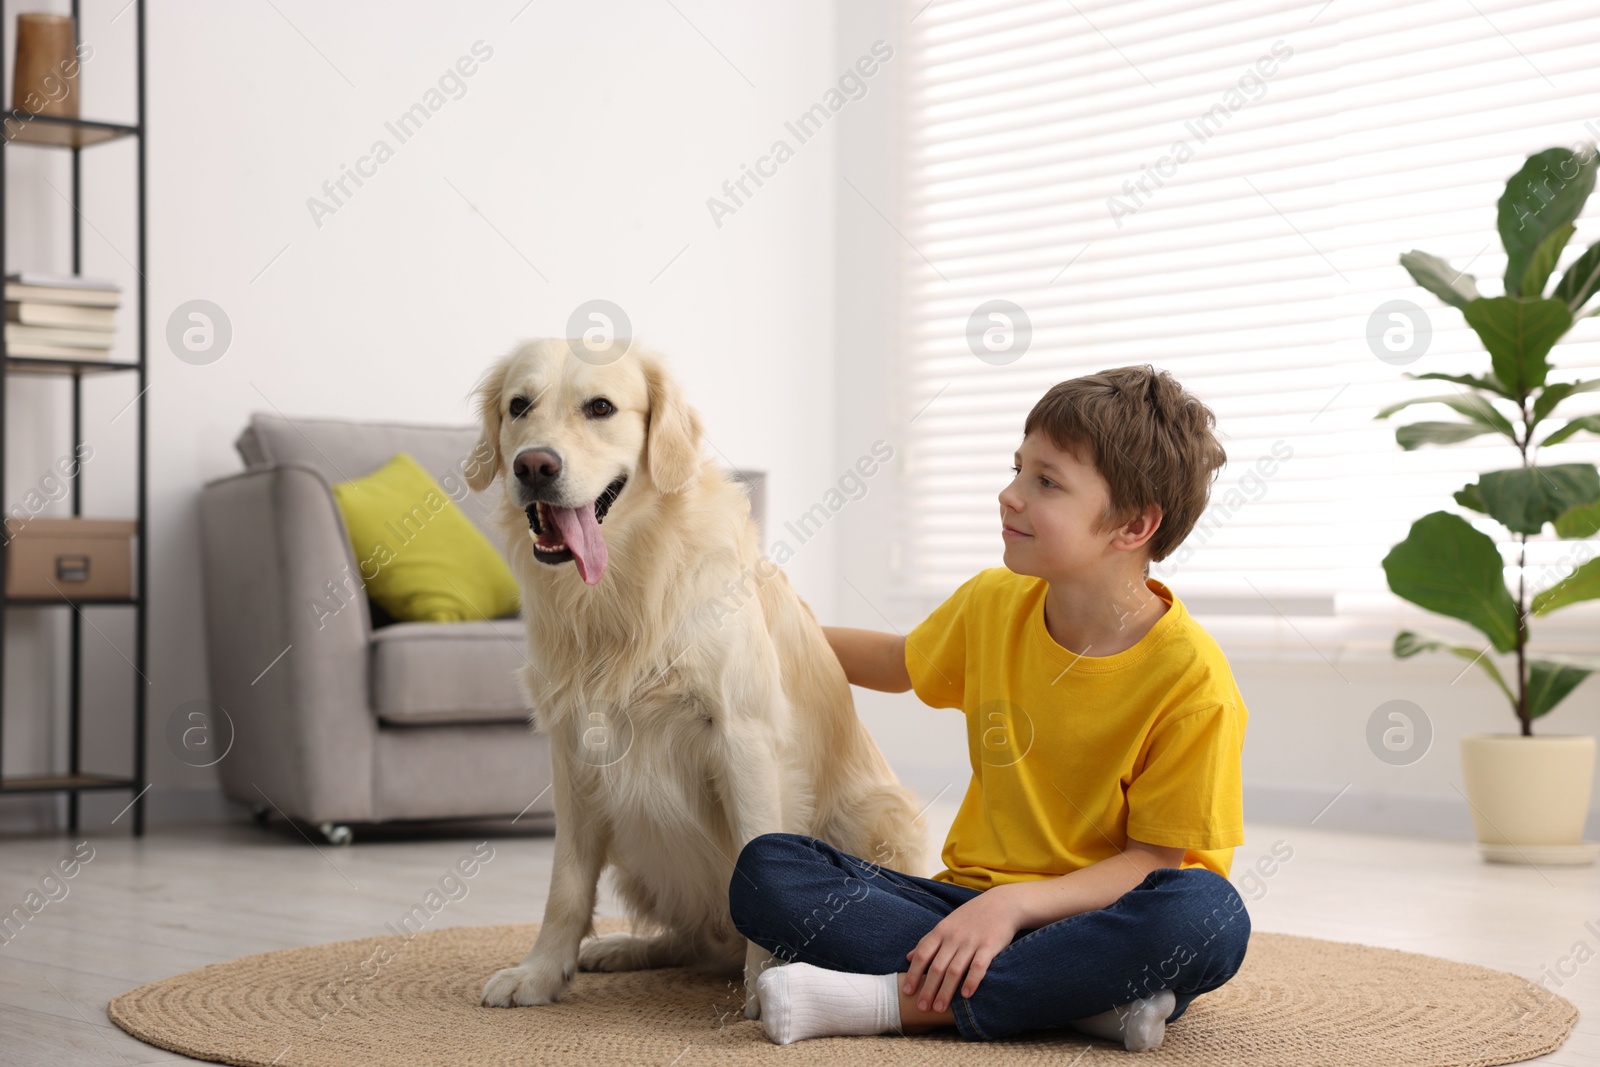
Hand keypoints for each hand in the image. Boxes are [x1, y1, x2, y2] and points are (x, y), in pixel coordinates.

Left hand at [902, 884, 1022, 1012]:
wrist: (1001, 904)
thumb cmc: (971, 916)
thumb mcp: (946, 924)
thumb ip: (928, 941)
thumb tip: (909, 957)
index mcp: (941, 931)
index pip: (923, 954)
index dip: (914, 974)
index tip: (907, 992)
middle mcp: (954, 937)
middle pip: (937, 966)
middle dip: (928, 989)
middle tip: (922, 1008)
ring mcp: (972, 942)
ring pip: (955, 970)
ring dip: (946, 991)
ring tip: (939, 1008)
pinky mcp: (990, 946)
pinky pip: (978, 966)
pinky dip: (971, 981)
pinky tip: (966, 995)